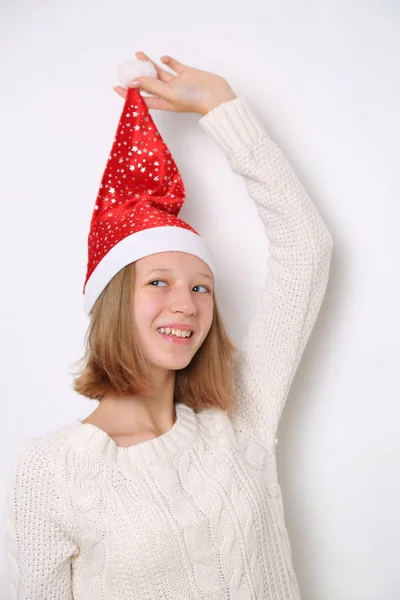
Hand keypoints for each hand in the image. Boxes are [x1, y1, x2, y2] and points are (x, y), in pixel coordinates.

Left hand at [113, 51, 237, 115]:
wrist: (217, 96)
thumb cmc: (195, 100)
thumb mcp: (169, 94)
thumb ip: (152, 86)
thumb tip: (133, 82)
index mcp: (165, 102)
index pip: (143, 98)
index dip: (129, 94)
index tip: (117, 88)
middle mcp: (170, 93)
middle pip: (149, 84)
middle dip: (138, 76)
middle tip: (127, 67)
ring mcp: (179, 83)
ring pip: (160, 73)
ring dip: (150, 65)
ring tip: (139, 55)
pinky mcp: (187, 74)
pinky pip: (175, 67)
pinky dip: (169, 62)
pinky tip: (163, 58)